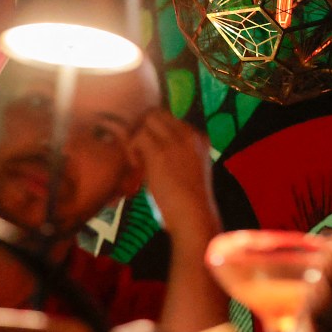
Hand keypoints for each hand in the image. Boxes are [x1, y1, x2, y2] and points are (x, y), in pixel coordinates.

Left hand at [130, 111, 218, 239]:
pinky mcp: (161, 154)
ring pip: (146, 121)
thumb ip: (177, 156)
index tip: (148, 153)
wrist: (194, 217)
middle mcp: (190, 135)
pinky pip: (137, 137)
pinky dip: (131, 150)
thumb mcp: (190, 171)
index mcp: (199, 138)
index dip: (153, 132)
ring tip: (136, 162)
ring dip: (136, 139)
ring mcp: (177, 142)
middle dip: (142, 129)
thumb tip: (150, 151)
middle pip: (156, 114)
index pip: (169, 119)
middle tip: (137, 152)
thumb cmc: (190, 203)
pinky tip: (135, 168)